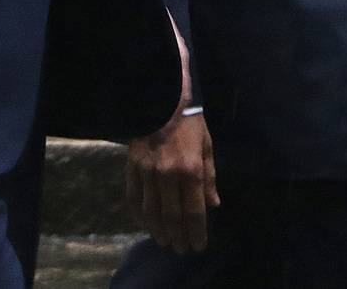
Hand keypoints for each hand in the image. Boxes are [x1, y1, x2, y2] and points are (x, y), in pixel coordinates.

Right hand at [125, 109, 220, 254]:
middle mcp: (168, 176)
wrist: (159, 97)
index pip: (194, 211)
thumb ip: (209, 178)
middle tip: (181, 248)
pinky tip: (145, 222)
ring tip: (165, 241)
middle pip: (172, 216)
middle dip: (178, 236)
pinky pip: (134, 197)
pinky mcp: (132, 167)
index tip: (198, 246)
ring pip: (151, 211)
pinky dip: (139, 214)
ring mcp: (147, 172)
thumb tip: (213, 204)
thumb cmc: (189, 121)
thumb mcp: (206, 146)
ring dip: (158, 230)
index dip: (197, 232)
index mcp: (190, 169)